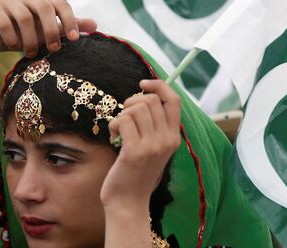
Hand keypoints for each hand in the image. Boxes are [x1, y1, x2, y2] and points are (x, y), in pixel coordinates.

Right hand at [0, 0, 96, 56]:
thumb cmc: (26, 35)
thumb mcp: (49, 33)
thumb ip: (68, 27)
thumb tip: (95, 25)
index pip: (61, 4)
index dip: (70, 20)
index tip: (74, 39)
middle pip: (44, 7)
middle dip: (51, 30)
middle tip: (53, 50)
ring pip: (24, 17)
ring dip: (30, 39)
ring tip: (31, 54)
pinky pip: (4, 22)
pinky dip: (11, 37)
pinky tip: (14, 47)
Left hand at [102, 80, 181, 209]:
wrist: (128, 203)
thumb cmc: (136, 173)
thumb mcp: (153, 149)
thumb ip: (154, 126)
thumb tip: (144, 97)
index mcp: (174, 138)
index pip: (174, 100)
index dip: (159, 85)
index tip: (143, 84)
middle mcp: (167, 140)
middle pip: (151, 100)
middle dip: (132, 101)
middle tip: (123, 116)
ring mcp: (152, 146)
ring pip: (135, 108)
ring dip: (121, 114)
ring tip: (117, 130)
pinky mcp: (134, 151)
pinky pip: (123, 120)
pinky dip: (114, 124)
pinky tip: (113, 137)